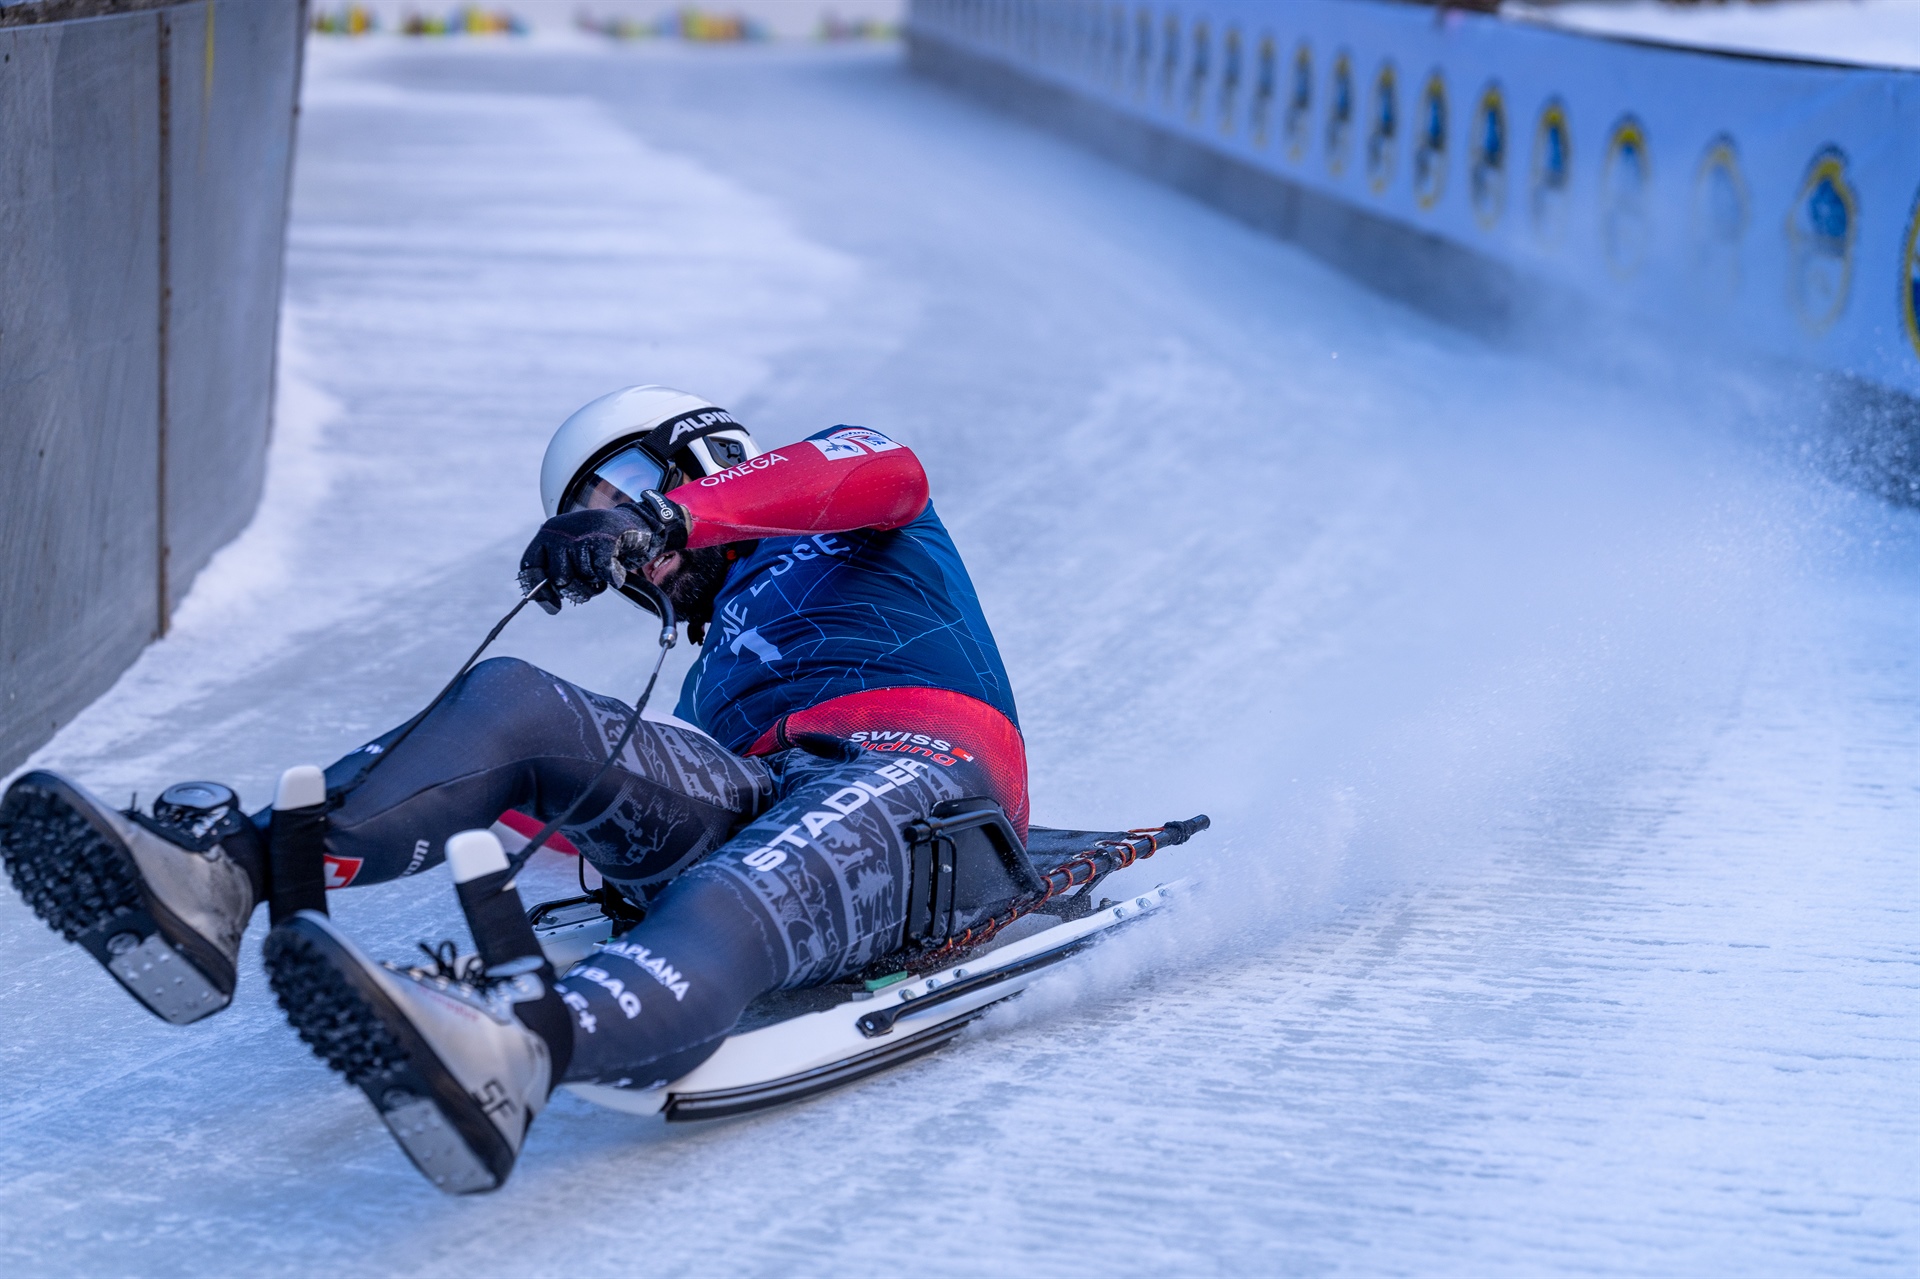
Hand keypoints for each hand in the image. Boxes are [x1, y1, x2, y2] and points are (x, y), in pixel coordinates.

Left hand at [516, 495, 686, 612]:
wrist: (631, 522)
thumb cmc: (596, 544)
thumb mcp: (569, 553)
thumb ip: (556, 573)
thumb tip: (550, 607)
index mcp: (546, 534)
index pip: (530, 567)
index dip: (540, 591)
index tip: (554, 608)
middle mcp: (559, 533)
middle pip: (559, 579)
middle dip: (577, 589)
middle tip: (590, 583)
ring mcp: (581, 535)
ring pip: (583, 578)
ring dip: (596, 583)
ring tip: (602, 569)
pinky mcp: (603, 541)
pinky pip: (605, 574)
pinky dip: (614, 577)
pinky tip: (617, 570)